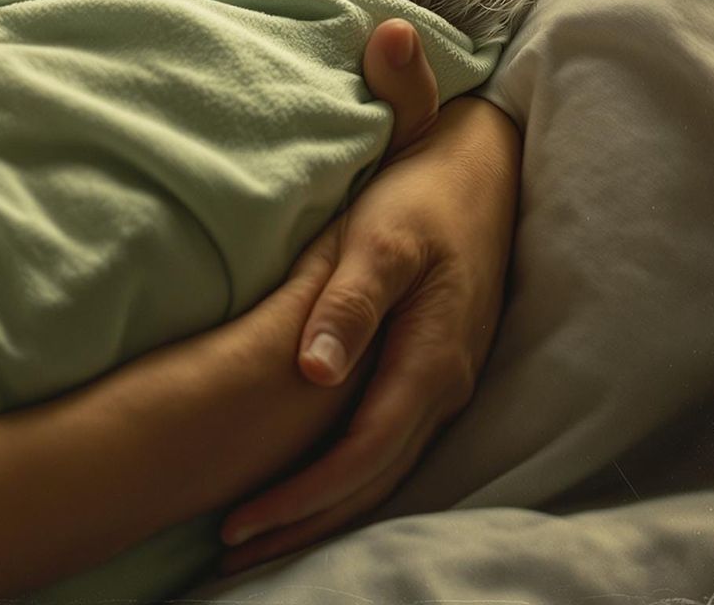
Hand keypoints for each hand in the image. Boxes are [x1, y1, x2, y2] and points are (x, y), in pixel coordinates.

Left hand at [218, 81, 521, 570]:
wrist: (480, 164)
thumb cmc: (420, 193)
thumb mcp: (379, 235)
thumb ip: (348, 302)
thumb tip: (314, 373)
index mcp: (429, 360)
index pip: (361, 456)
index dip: (302, 496)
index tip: (241, 523)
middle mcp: (443, 386)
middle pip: (373, 481)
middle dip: (305, 522)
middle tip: (234, 549)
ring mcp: (446, 380)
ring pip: (384, 470)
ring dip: (325, 508)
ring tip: (261, 535)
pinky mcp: (435, 367)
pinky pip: (391, 444)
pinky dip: (350, 476)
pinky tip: (314, 485)